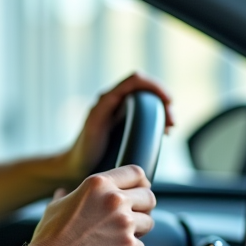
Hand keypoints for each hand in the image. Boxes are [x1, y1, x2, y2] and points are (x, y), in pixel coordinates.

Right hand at [26, 165, 155, 245]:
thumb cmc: (49, 238)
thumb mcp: (55, 207)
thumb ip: (67, 196)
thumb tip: (63, 192)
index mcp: (98, 184)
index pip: (136, 173)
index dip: (141, 184)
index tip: (139, 193)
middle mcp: (114, 200)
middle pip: (149, 197)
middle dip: (143, 208)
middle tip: (130, 219)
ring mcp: (123, 223)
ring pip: (148, 223)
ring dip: (137, 231)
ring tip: (117, 238)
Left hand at [60, 73, 174, 183]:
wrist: (74, 165)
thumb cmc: (83, 148)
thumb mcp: (96, 123)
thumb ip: (107, 105)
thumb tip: (130, 99)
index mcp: (107, 98)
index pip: (136, 80)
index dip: (155, 87)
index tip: (169, 102)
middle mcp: (112, 100)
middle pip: (145, 89)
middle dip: (162, 101)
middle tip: (171, 123)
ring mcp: (117, 110)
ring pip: (146, 101)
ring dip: (161, 110)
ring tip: (168, 128)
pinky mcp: (121, 121)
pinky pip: (142, 112)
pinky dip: (155, 118)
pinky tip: (161, 132)